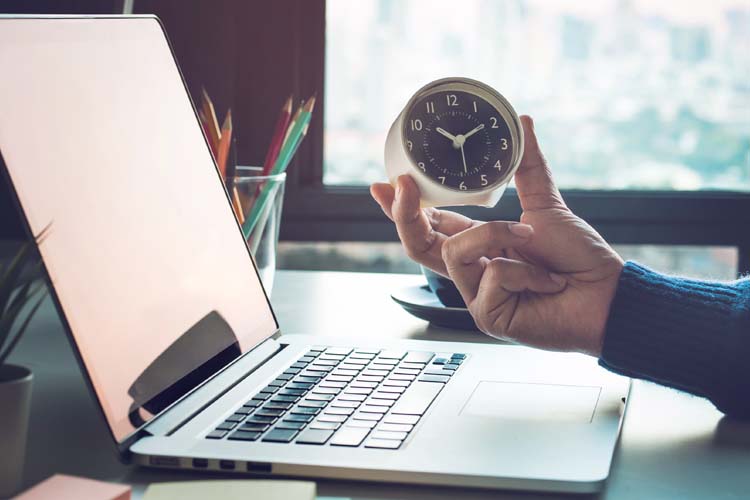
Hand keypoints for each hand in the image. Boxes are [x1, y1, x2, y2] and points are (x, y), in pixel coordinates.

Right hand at [371, 116, 623, 355]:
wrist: (607, 295)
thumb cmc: (577, 258)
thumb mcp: (545, 205)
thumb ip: (528, 166)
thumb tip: (522, 121)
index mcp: (477, 246)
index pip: (428, 225)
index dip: (402, 206)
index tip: (382, 182)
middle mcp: (470, 271)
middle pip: (417, 244)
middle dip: (404, 213)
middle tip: (403, 184)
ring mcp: (475, 297)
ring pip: (455, 252)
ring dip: (497, 235)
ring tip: (531, 239)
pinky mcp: (487, 317)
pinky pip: (492, 276)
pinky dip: (525, 271)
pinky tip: (546, 282)